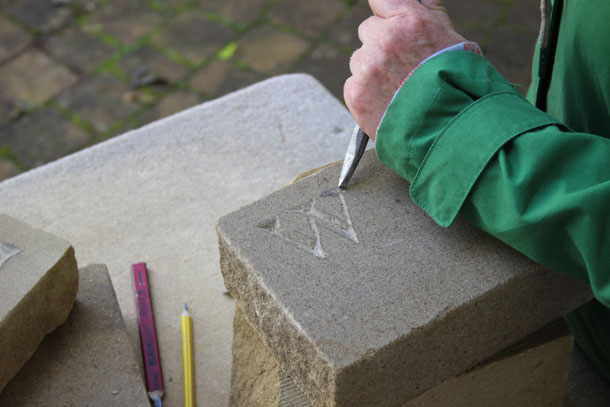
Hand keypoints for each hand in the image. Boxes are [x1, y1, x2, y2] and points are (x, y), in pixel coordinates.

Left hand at [344, 0, 465, 139]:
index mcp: (410, 21)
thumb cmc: (459, 86)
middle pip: (368, 30)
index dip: (386, 13)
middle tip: (402, 67)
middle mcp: (385, 40)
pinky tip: (388, 103)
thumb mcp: (454, 40)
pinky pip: (353, 84)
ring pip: (359, 59)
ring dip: (371, 70)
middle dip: (381, 44)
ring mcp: (367, 67)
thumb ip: (429, 12)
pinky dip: (366, 94)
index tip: (389, 24)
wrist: (449, 132)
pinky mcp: (356, 93)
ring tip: (397, 90)